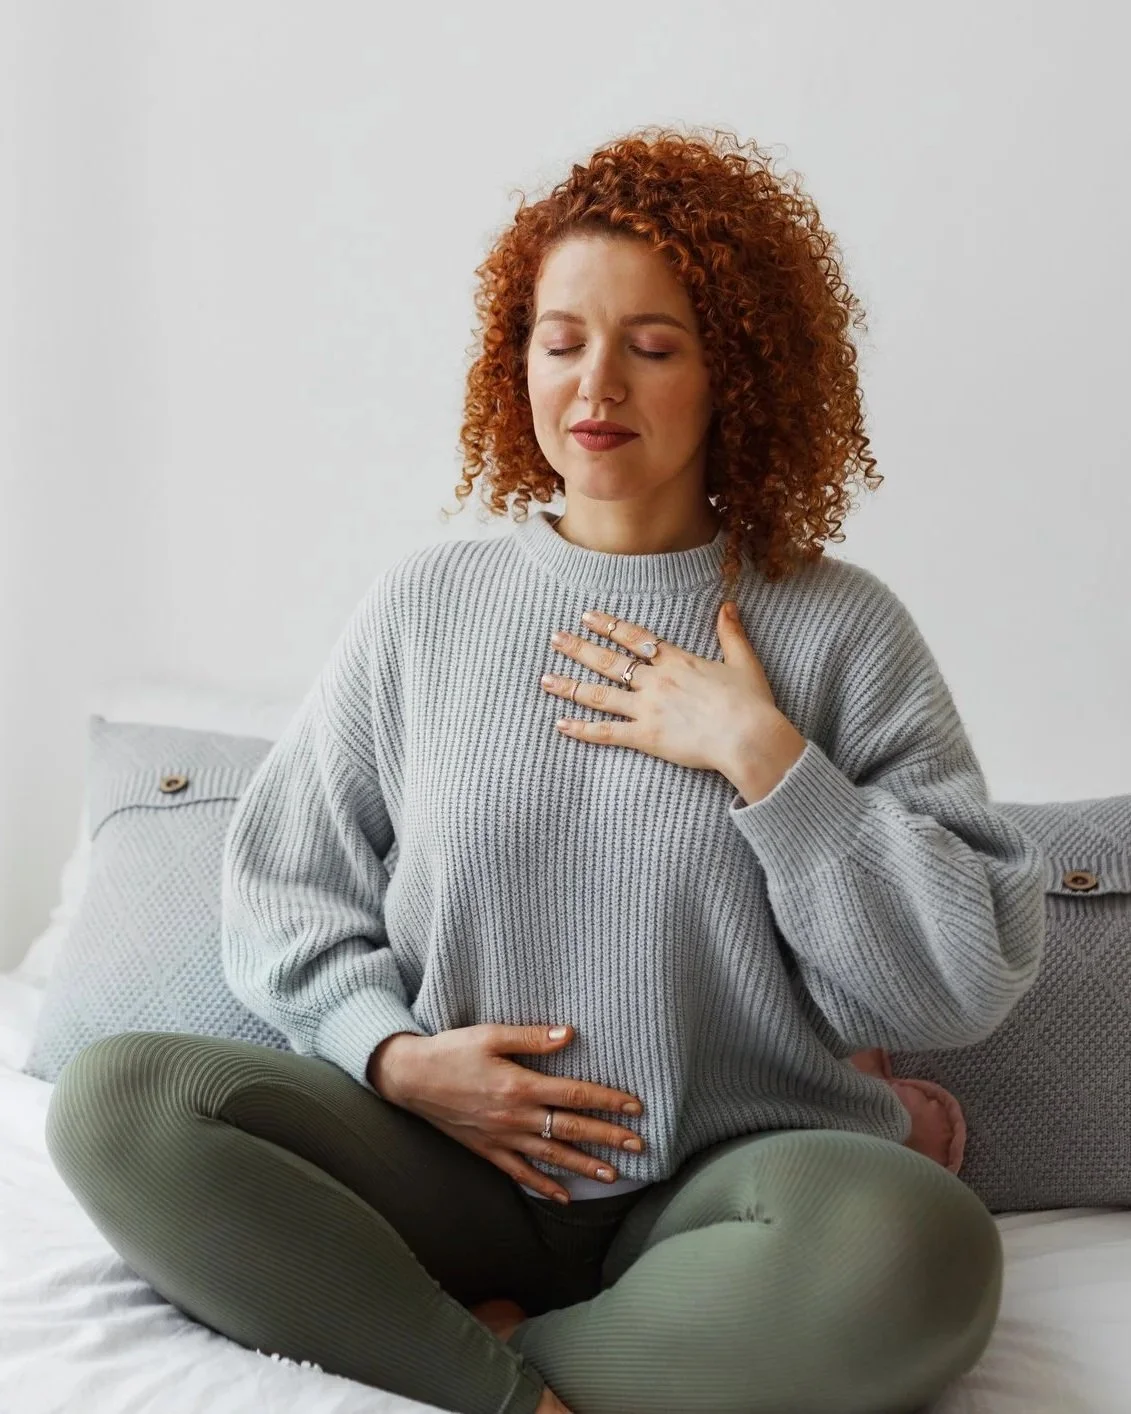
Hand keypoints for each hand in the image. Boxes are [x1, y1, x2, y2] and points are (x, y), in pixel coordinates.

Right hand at [375, 1023, 645, 1204]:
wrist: (411, 1078)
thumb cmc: (452, 1051)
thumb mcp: (490, 1034)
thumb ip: (531, 1037)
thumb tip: (570, 1035)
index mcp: (520, 1086)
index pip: (574, 1095)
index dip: (608, 1101)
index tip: (635, 1108)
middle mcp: (515, 1117)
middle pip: (570, 1129)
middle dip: (607, 1138)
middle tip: (639, 1146)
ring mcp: (501, 1138)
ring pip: (551, 1156)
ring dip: (583, 1166)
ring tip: (613, 1176)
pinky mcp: (487, 1150)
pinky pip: (520, 1173)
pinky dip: (542, 1185)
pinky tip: (562, 1197)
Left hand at [541, 601, 806, 794]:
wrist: (748, 736)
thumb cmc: (751, 703)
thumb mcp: (744, 662)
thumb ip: (731, 633)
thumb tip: (729, 605)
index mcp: (676, 661)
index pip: (634, 638)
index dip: (609, 626)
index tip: (587, 616)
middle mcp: (656, 681)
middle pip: (609, 661)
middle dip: (579, 648)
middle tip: (554, 638)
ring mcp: (647, 708)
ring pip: (600, 694)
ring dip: (570, 685)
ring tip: (545, 679)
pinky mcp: (646, 737)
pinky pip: (607, 732)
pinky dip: (582, 729)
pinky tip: (561, 725)